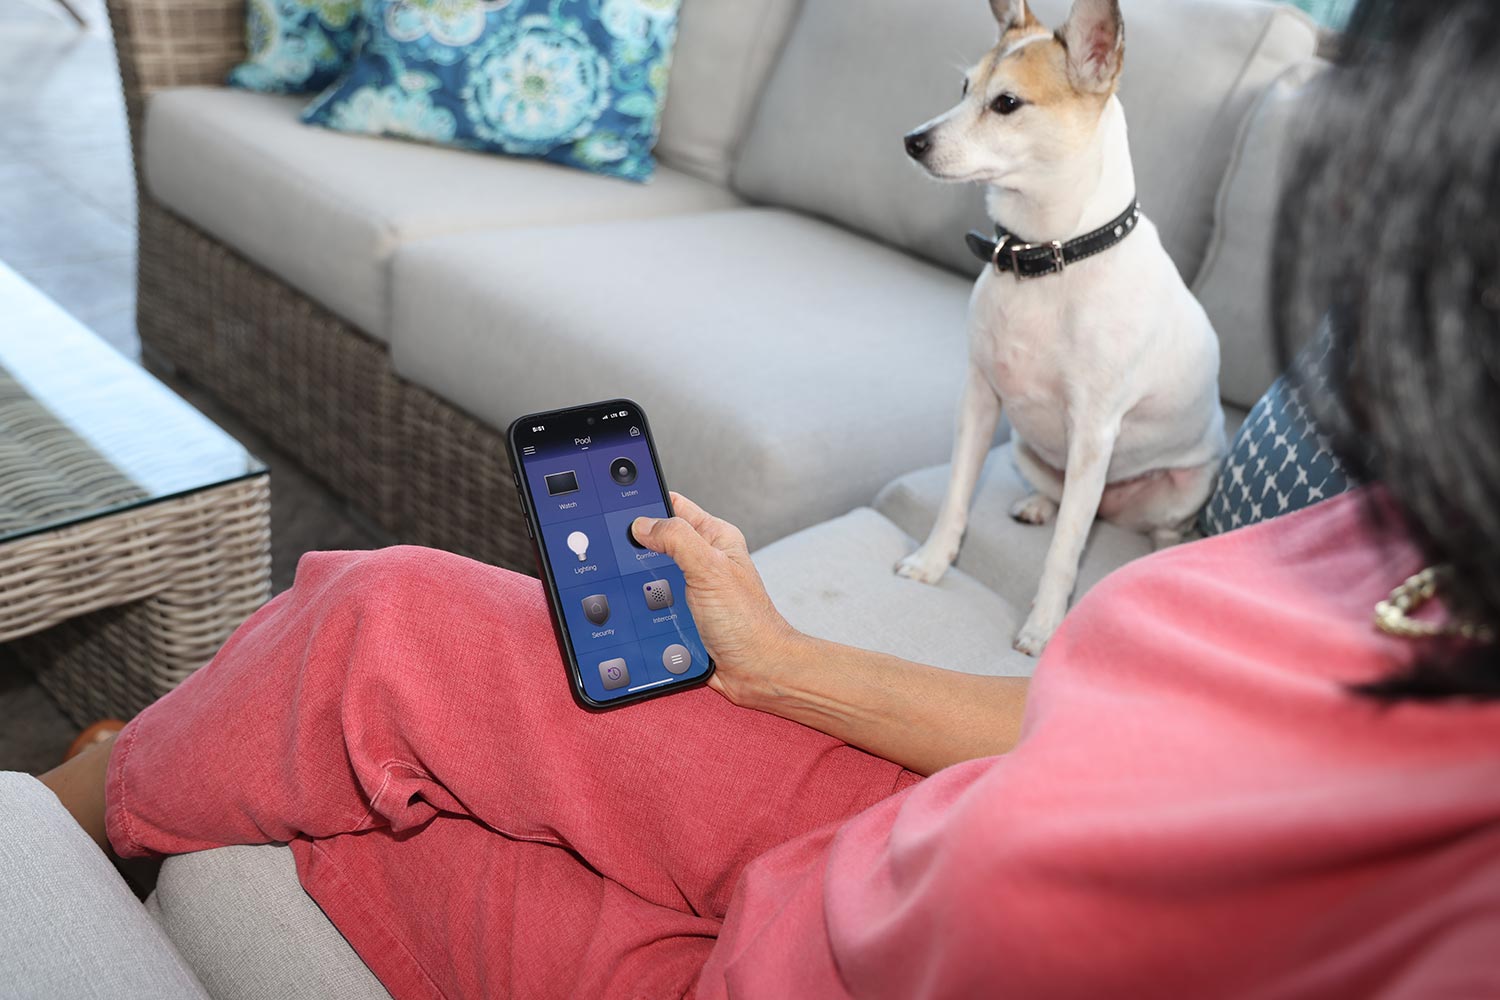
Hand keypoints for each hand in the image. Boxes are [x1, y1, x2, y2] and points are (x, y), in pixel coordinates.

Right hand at [631, 495, 802, 708]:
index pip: (674, 507)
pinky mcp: (679, 617)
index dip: (647, 503)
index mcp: (714, 538)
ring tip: (618, 586)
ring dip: (634, 584)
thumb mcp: (711, 569)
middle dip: (632, 548)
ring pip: (647, 577)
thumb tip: (642, 525)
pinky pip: (649, 607)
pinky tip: (627, 613)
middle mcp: (701, 561)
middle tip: (609, 551)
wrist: (757, 673)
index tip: (616, 506)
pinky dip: (638, 610)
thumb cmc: (747, 622)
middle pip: (655, 543)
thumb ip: (677, 540)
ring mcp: (688, 590)